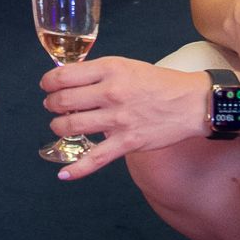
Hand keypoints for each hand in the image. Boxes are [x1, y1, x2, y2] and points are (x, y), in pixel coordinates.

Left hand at [40, 59, 209, 176]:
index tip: (47, 86)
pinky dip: (77, 169)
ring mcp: (118, 119)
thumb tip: (69, 80)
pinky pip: (95, 158)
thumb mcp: (126, 66)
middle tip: (52, 106)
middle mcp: (111, 93)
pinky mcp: (127, 142)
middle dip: (51, 104)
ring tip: (60, 126)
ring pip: (71, 126)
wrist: (192, 103)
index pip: (64, 75)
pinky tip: (63, 174)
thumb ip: (99, 73)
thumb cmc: (159, 83)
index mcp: (110, 70)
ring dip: (58, 127)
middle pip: (63, 101)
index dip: (48, 82)